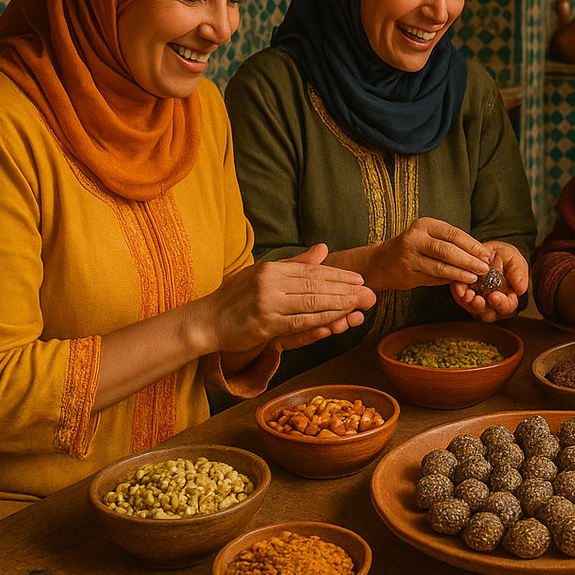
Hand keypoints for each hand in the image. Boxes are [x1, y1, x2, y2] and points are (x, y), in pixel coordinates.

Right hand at [200, 244, 376, 354]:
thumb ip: (295, 264)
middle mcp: (270, 283)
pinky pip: (301, 322)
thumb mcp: (262, 274)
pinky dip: (322, 320)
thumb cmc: (235, 298)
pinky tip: (338, 321)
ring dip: (338, 304)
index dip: (338, 276)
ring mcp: (268, 303)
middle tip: (368, 292)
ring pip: (312, 303)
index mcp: (271, 268)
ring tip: (359, 304)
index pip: (312, 271)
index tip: (359, 279)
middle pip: (316, 285)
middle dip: (345, 289)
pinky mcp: (266, 325)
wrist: (206, 322)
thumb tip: (323, 249)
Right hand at [366, 217, 492, 290]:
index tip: (486, 254)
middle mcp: (415, 237)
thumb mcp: (430, 237)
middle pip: (447, 249)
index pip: (453, 234)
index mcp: (425, 225)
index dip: (472, 245)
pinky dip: (448, 280)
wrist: (382, 262)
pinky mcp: (407, 272)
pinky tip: (459, 282)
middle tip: (484, 268)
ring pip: (440, 265)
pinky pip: (432, 277)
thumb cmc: (415, 248)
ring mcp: (409, 255)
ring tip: (475, 277)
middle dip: (469, 260)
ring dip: (460, 273)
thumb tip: (480, 256)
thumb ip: (451, 244)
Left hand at [450, 241, 529, 321]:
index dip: (501, 304)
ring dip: (469, 303)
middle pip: (489, 314)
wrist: (486, 251)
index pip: (508, 306)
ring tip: (465, 293)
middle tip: (477, 299)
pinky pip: (460, 300)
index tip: (495, 297)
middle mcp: (494, 304)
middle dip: (482, 308)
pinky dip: (458, 294)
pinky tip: (458, 286)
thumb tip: (521, 289)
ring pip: (473, 310)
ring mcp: (479, 302)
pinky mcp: (464, 297)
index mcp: (510, 296)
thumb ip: (518, 271)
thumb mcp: (513, 258)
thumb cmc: (503, 256)